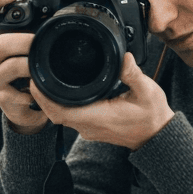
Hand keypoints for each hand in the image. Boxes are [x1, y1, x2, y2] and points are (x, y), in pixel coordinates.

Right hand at [0, 0, 48, 134]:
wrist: (26, 106)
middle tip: (39, 42)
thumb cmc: (29, 70)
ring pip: (8, 67)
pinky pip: (16, 91)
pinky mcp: (1, 96)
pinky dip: (31, 90)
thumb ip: (38, 31)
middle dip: (22, 41)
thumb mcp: (30, 48)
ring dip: (28, 65)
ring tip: (41, 66)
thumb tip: (61, 11)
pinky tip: (38, 91)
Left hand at [29, 52, 173, 150]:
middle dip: (41, 96)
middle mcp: (89, 126)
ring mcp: (89, 129)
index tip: (36, 81)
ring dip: (49, 101)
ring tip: (43, 80)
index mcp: (98, 117)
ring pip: (60, 116)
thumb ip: (133, 74)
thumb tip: (124, 57)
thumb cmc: (152, 116)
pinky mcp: (92, 127)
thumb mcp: (147, 91)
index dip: (44, 98)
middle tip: (34, 76)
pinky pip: (69, 117)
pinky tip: (60, 90)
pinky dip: (60, 104)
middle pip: (55, 114)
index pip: (61, 111)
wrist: (158, 136)